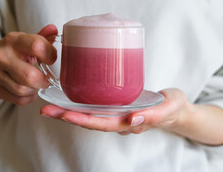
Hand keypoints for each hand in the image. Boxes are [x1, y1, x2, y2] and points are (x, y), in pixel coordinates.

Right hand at [0, 25, 57, 105]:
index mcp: (13, 40)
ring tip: (38, 84)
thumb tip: (54, 29)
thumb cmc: (15, 51)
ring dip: (35, 90)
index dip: (51, 55)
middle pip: (29, 75)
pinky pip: (18, 100)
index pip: (37, 46)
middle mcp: (1, 55)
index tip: (52, 59)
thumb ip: (43, 36)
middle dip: (44, 80)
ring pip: (23, 90)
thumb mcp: (26, 41)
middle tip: (48, 78)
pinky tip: (30, 91)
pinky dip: (28, 98)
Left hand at [40, 89, 192, 134]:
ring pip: (90, 115)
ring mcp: (116, 114)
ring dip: (69, 112)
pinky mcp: (116, 106)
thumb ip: (154, 114)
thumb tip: (131, 119)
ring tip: (50, 105)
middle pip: (90, 121)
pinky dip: (80, 104)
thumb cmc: (173, 107)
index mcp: (130, 123)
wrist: (176, 108)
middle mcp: (119, 121)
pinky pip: (96, 107)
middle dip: (67, 116)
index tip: (66, 114)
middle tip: (46, 110)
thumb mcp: (170, 107)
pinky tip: (68, 97)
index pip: (103, 124)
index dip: (83, 120)